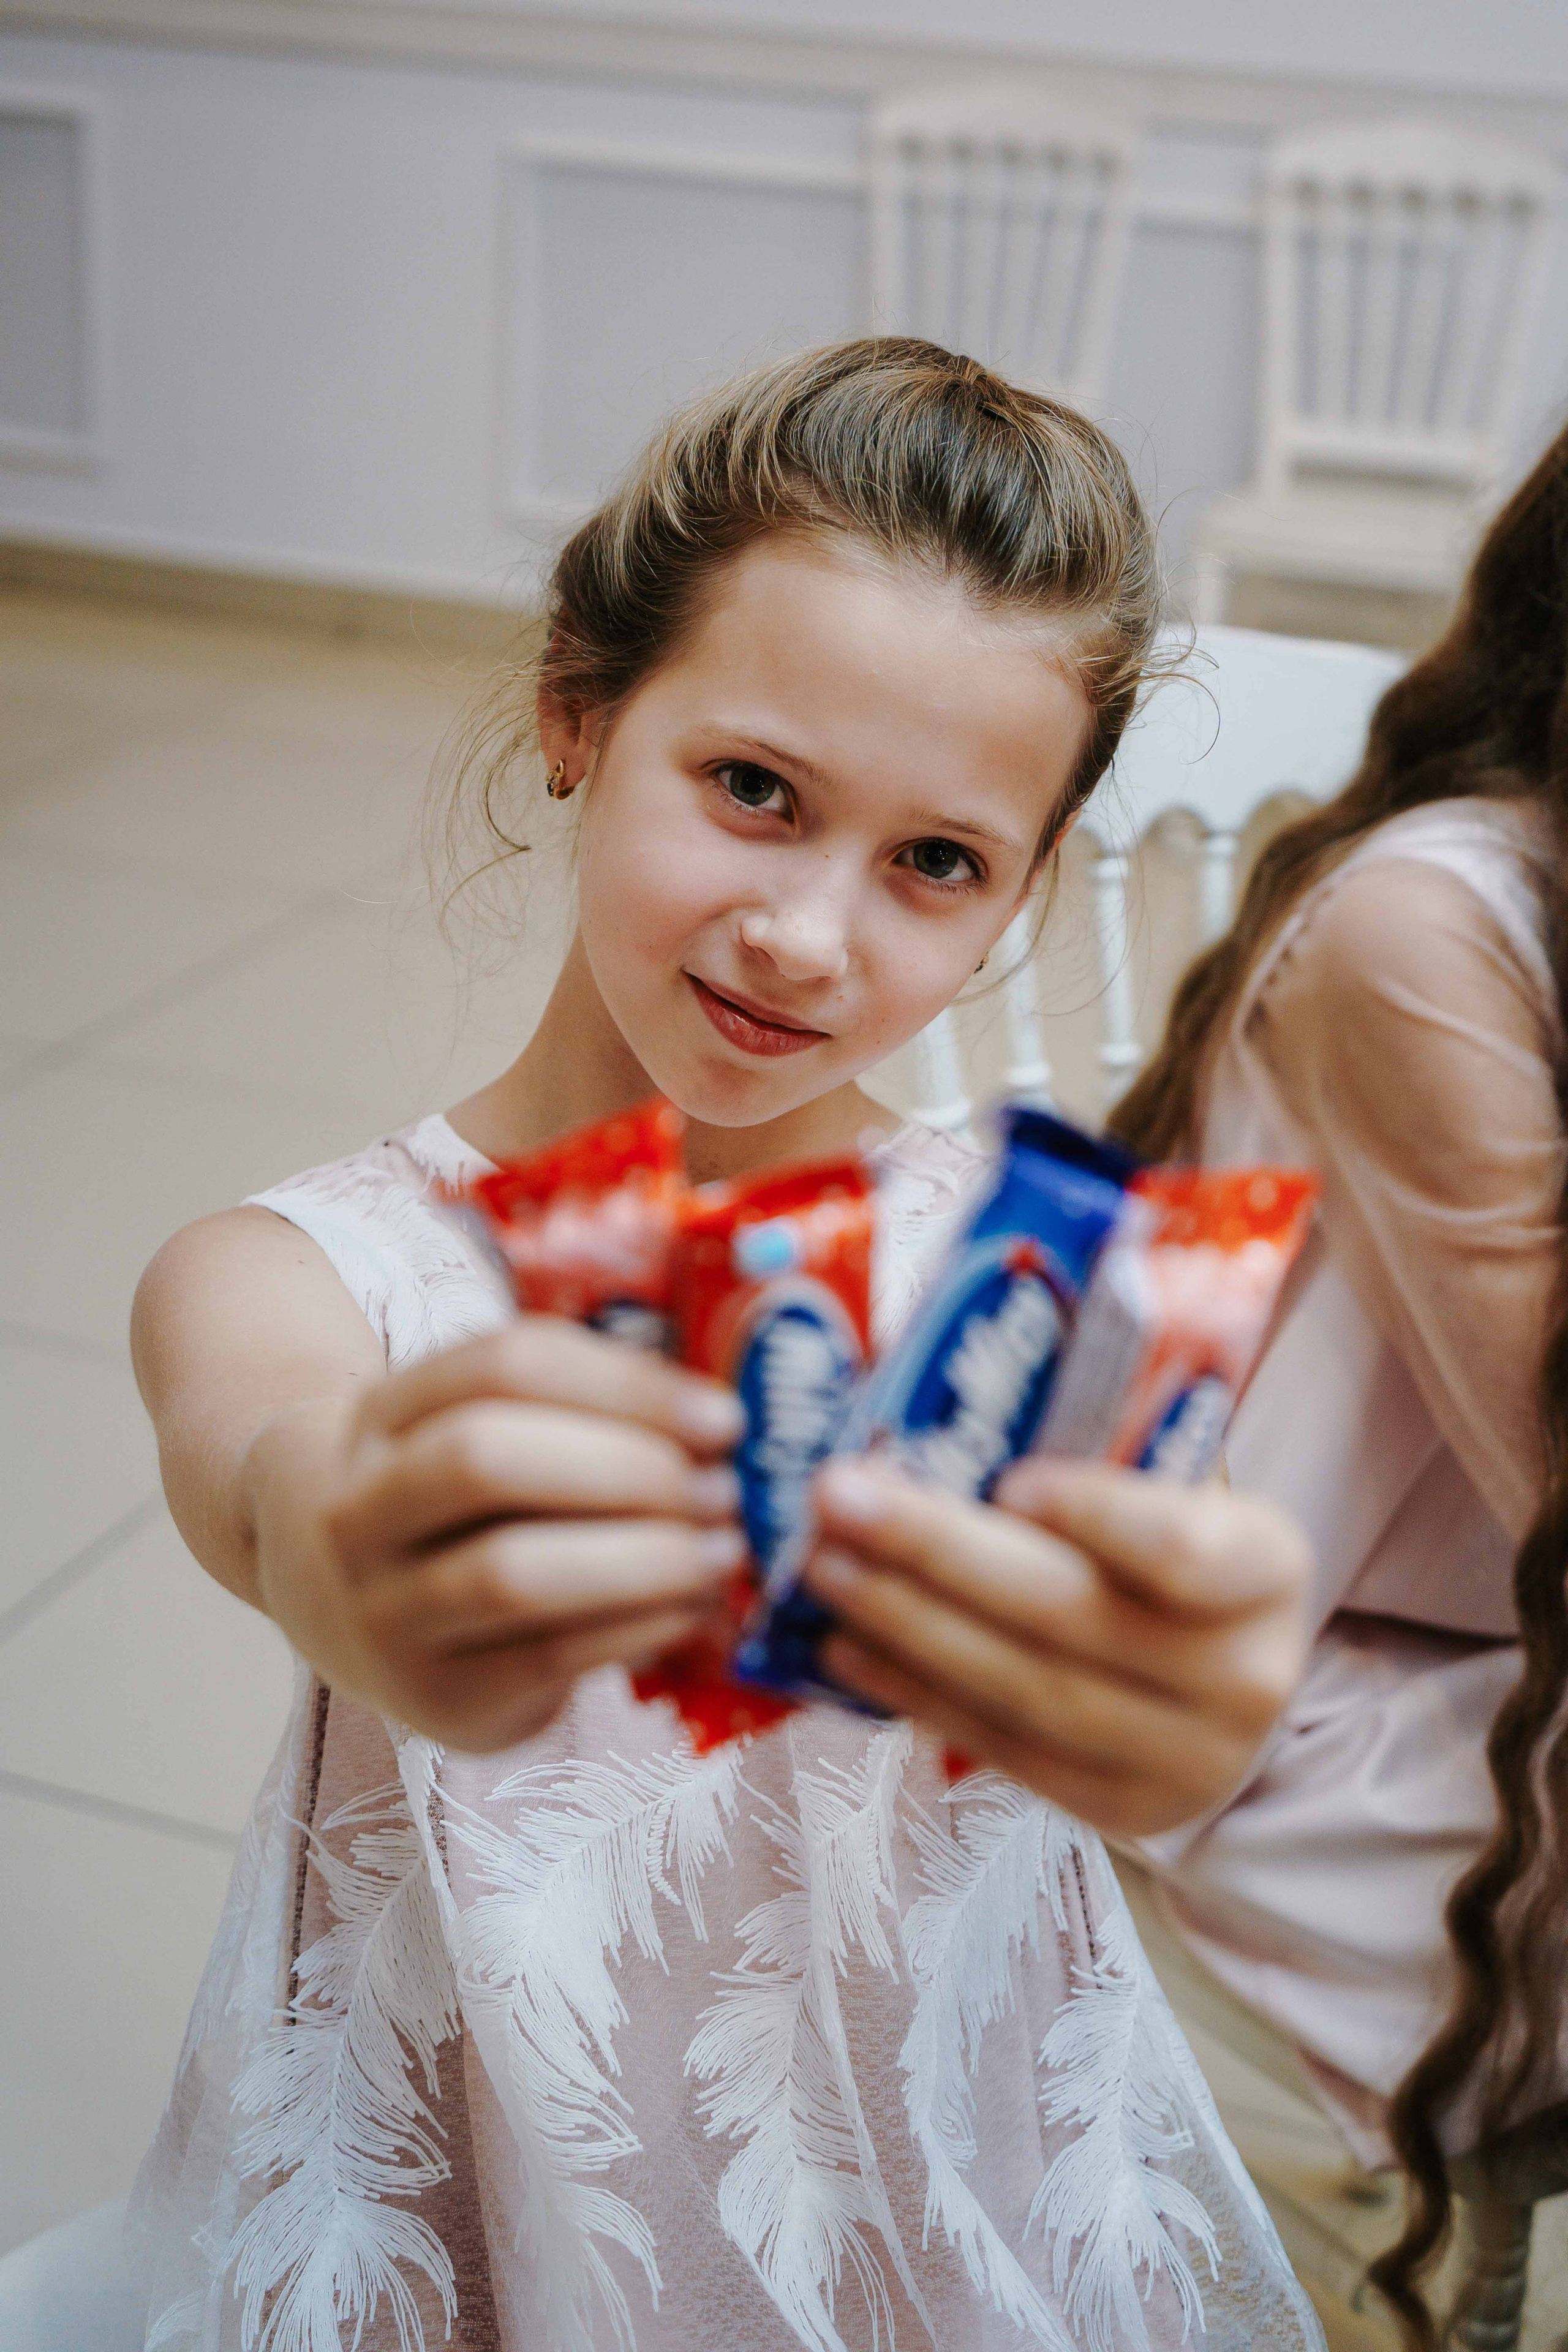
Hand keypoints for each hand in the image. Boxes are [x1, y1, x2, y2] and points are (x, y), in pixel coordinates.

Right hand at [244, 1318, 746, 1751]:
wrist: (362, 1617)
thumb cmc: (471, 1512)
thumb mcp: (497, 1437)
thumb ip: (587, 1414)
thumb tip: (720, 1423)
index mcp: (386, 1415)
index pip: (505, 1365)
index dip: (627, 1385)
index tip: (724, 1416)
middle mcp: (361, 1509)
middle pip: (485, 1459)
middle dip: (628, 1470)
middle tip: (723, 1489)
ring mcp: (385, 1612)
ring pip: (510, 1571)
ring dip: (642, 1557)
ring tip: (722, 1552)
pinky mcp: (436, 1696)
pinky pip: (547, 1656)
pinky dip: (637, 1625)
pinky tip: (693, 1607)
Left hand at [801, 1456, 1310, 1836]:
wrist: (1224, 1684)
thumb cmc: (1164, 1553)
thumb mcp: (1164, 1487)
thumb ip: (1082, 1452)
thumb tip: (927, 1420)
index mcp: (1266, 1567)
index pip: (1183, 1547)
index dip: (1094, 1516)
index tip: (1005, 1480)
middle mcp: (1242, 1674)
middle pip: (1071, 1615)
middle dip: (939, 1552)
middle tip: (838, 1498)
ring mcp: (1185, 1760)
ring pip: (1025, 1691)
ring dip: (906, 1625)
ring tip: (823, 1568)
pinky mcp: (1119, 1810)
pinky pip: (1003, 1749)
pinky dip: (915, 1693)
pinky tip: (847, 1645)